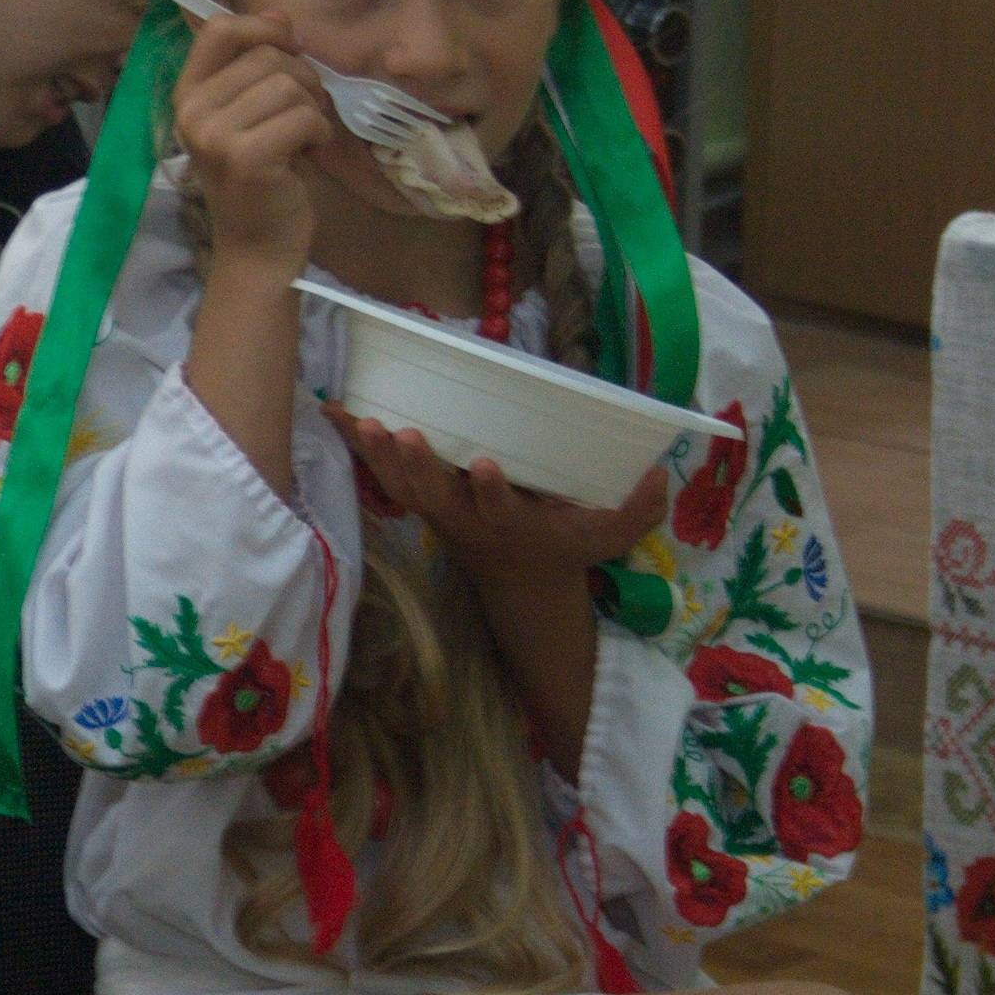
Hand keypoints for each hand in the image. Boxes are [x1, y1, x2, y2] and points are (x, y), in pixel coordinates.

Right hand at [175, 14, 375, 271]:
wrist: (259, 244)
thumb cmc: (260, 174)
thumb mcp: (249, 111)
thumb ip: (256, 63)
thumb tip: (280, 16)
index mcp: (187, 95)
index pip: (219, 29)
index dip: (263, 28)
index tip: (288, 48)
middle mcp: (192, 113)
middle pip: (268, 56)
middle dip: (302, 79)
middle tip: (301, 114)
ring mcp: (215, 137)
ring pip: (290, 85)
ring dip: (312, 107)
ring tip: (303, 135)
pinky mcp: (247, 159)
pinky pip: (304, 116)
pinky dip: (319, 132)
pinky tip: (309, 151)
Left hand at [328, 406, 669, 582]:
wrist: (520, 582)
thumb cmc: (566, 548)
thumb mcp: (610, 537)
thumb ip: (637, 510)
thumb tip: (660, 475)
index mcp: (512, 525)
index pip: (500, 508)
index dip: (492, 489)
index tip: (485, 465)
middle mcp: (467, 519)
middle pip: (436, 494)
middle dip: (418, 465)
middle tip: (401, 432)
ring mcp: (438, 512)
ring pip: (402, 484)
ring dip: (379, 455)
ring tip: (358, 419)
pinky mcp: (419, 501)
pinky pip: (382, 474)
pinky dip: (358, 448)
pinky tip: (333, 412)